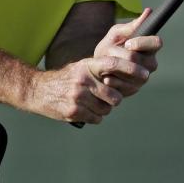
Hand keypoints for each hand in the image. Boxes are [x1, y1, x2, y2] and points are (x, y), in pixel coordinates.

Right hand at [26, 55, 147, 124]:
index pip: (113, 64)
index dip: (131, 68)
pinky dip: (94, 116)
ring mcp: (78, 97)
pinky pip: (96, 118)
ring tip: (91, 103)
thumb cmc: (66, 79)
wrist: (38, 90)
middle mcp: (83, 80)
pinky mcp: (73, 111)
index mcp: (87, 65)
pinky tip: (83, 110)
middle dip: (114, 100)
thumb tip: (129, 77)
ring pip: (106, 109)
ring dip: (103, 109)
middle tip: (107, 97)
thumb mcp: (81, 67)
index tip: (145, 74)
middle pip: (114, 96)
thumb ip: (101, 70)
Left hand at [92, 8, 161, 96]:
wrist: (97, 67)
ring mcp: (144, 77)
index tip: (128, 43)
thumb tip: (149, 11)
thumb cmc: (110, 45)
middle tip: (113, 55)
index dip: (144, 43)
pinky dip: (114, 81)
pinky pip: (127, 86)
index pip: (157, 42)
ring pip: (137, 75)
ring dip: (120, 69)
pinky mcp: (134, 89)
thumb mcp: (117, 34)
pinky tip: (106, 77)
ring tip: (107, 65)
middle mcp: (150, 62)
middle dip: (128, 58)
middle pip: (148, 61)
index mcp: (149, 47)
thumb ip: (131, 26)